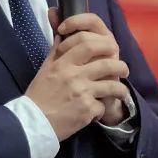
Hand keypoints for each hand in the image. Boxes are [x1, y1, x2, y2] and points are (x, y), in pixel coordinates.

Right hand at [23, 11, 128, 141]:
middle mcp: (75, 75)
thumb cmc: (38, 95)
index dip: (103, 44)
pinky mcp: (87, 110)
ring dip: (120, 89)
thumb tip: (62, 35)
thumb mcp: (45, 69)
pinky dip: (101, 110)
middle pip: (107, 63)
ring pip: (112, 86)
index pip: (87, 44)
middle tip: (124, 70)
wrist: (34, 123)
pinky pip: (102, 106)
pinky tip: (96, 112)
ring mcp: (83, 93)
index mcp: (63, 63)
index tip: (110, 49)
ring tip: (121, 92)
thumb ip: (56, 51)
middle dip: (120, 66)